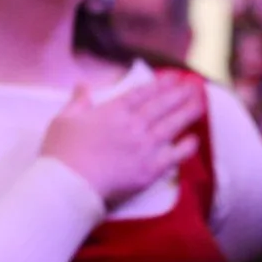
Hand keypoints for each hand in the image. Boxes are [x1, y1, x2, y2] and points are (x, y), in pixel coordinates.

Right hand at [38, 75, 204, 206]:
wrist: (70, 184)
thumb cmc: (61, 152)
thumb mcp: (62, 120)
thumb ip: (77, 102)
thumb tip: (82, 85)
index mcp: (112, 112)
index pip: (141, 94)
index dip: (159, 84)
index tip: (173, 77)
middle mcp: (133, 126)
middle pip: (161, 106)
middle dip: (179, 94)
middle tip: (194, 85)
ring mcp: (145, 147)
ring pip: (172, 126)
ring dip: (188, 113)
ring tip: (200, 103)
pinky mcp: (150, 169)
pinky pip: (175, 156)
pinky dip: (186, 147)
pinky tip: (194, 139)